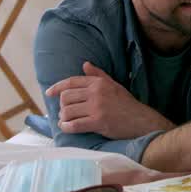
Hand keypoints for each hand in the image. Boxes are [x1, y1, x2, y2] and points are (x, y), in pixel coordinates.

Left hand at [45, 62, 172, 137]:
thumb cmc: (127, 104)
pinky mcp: (98, 122)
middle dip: (62, 106)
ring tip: (66, 120)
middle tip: (65, 112)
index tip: (49, 93)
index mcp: (99, 83)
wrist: (141, 120)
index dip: (57, 87)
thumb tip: (85, 64)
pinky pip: (74, 124)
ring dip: (64, 117)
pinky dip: (67, 127)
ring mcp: (97, 107)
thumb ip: (98, 75)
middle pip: (66, 97)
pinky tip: (67, 127)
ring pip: (68, 111)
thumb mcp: (114, 85)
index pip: (71, 82)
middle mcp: (96, 93)